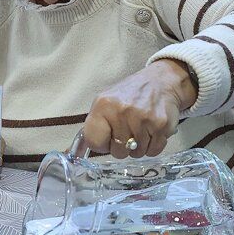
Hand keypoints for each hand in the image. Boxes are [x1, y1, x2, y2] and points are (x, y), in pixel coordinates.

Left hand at [78, 60, 197, 158]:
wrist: (162, 81)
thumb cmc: (130, 94)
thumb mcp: (105, 103)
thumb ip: (93, 126)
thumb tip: (71, 153)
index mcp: (104, 105)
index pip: (94, 141)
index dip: (102, 144)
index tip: (108, 137)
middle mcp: (122, 111)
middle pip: (117, 152)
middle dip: (123, 146)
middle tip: (128, 131)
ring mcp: (143, 119)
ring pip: (136, 153)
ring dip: (139, 146)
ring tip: (141, 129)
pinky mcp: (161, 125)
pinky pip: (153, 151)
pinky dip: (153, 146)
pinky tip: (152, 131)